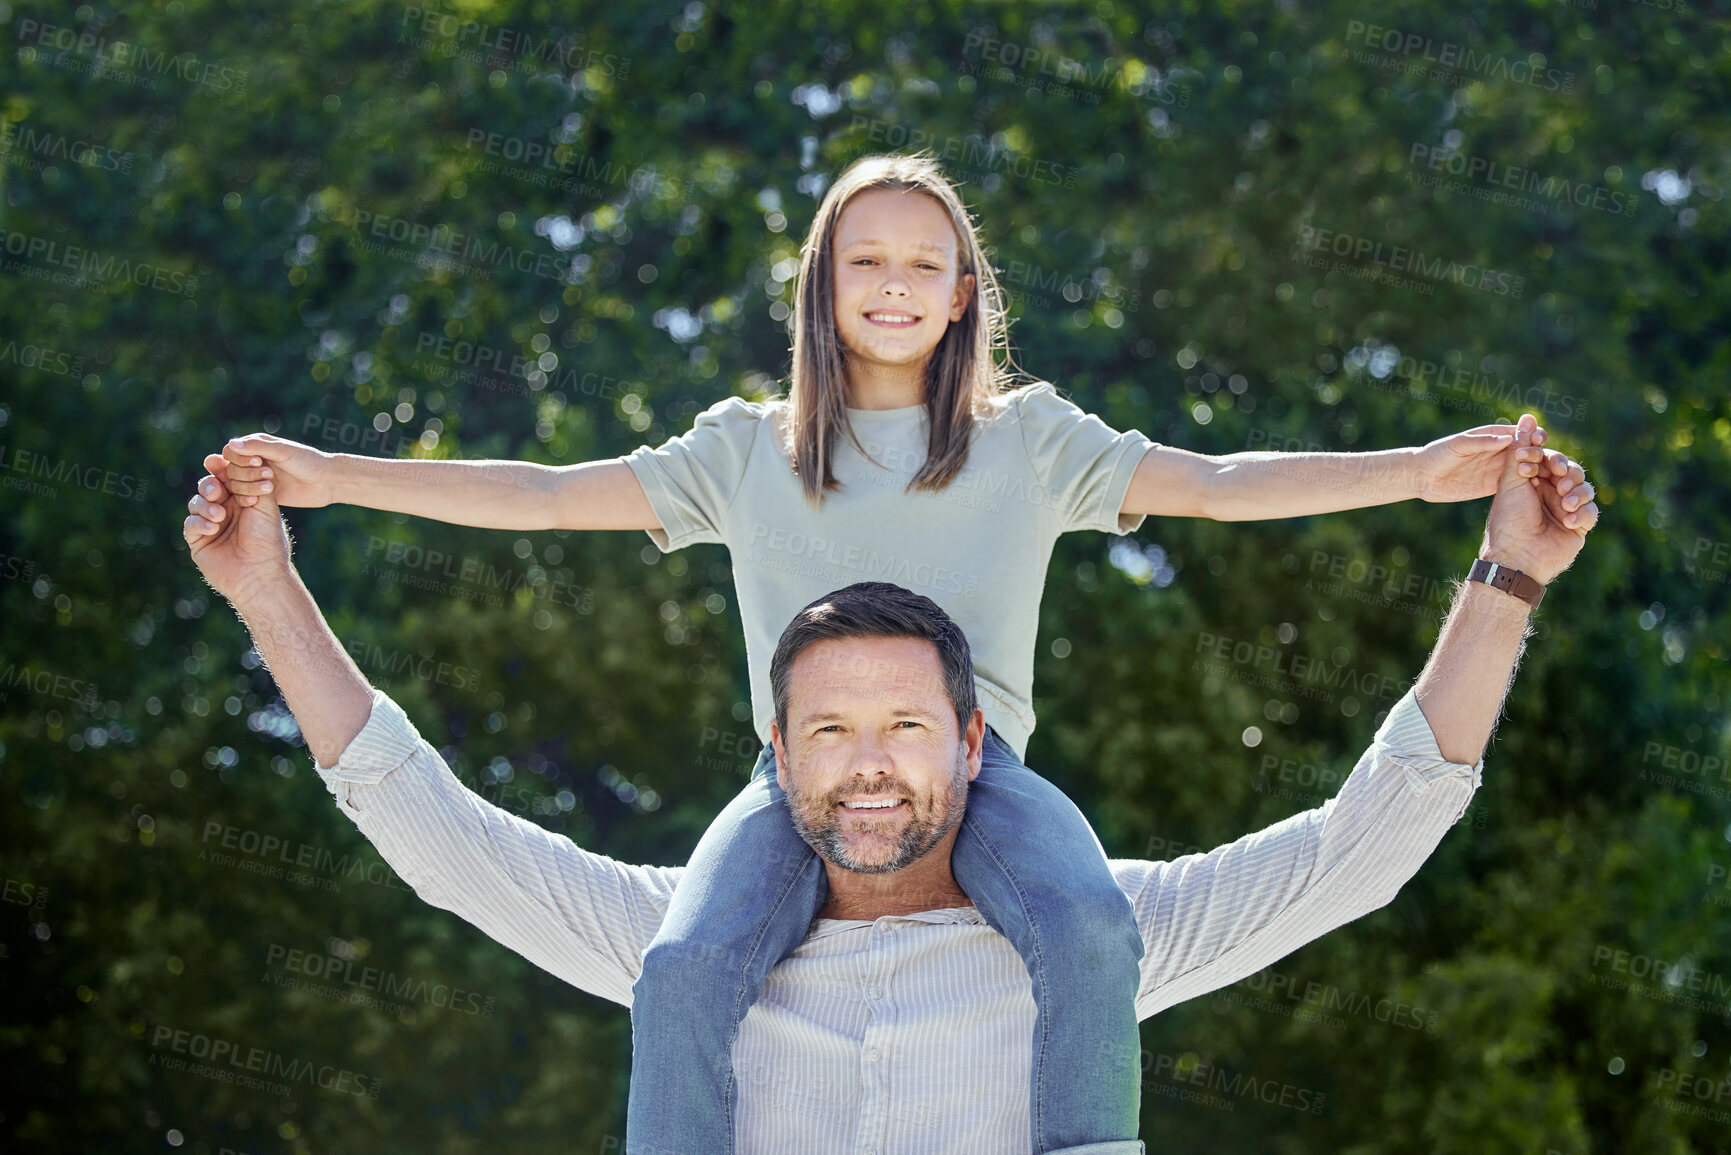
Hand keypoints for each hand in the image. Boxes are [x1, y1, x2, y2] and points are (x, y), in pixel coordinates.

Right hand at [183, 459, 295, 601]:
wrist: (261, 572)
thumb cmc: (268, 538)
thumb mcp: (263, 503)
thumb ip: (251, 477)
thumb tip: (241, 452)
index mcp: (242, 499)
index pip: (226, 477)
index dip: (220, 467)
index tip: (218, 459)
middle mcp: (225, 511)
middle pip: (207, 487)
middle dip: (210, 485)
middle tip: (218, 491)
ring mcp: (210, 526)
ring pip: (196, 503)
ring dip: (206, 506)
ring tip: (221, 516)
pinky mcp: (199, 542)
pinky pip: (190, 525)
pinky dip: (200, 523)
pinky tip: (214, 527)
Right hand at [201, 434, 336, 508]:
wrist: (326, 482)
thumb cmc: (307, 461)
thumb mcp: (283, 451)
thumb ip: (258, 447)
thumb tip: (231, 443)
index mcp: (256, 446)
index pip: (229, 452)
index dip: (239, 459)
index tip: (259, 462)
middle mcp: (252, 462)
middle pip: (230, 470)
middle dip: (247, 474)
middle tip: (270, 475)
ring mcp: (256, 479)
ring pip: (235, 485)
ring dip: (249, 487)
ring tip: (270, 487)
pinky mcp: (261, 495)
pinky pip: (242, 498)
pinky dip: (246, 499)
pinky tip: (258, 501)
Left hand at [1413, 413, 1549, 502]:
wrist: (1422, 477)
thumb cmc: (1436, 455)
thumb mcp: (1458, 446)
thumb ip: (1481, 442)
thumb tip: (1508, 438)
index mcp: (1493, 436)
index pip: (1520, 433)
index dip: (1533, 435)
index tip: (1541, 439)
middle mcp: (1500, 451)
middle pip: (1530, 450)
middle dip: (1543, 454)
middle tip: (1554, 463)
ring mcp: (1500, 469)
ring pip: (1528, 468)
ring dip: (1542, 472)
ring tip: (1555, 478)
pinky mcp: (1496, 485)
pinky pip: (1518, 485)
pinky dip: (1531, 487)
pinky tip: (1543, 493)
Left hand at [1478, 425, 1598, 585]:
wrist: (1515, 557)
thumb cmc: (1508, 519)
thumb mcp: (1512, 481)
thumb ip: (1521, 449)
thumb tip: (1528, 417)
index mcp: (1533, 482)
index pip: (1549, 459)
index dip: (1548, 456)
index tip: (1539, 458)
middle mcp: (1550, 494)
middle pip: (1571, 471)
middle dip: (1566, 470)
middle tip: (1556, 474)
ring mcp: (1566, 510)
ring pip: (1585, 489)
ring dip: (1576, 491)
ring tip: (1563, 501)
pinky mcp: (1579, 527)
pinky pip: (1592, 512)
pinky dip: (1582, 512)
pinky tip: (1568, 519)